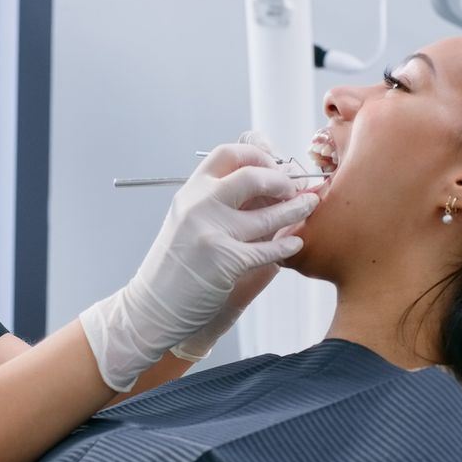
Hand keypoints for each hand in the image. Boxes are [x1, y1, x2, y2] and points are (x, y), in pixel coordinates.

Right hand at [81, 134, 317, 389]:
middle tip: (293, 187)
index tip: (275, 164)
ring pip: (267, 214)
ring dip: (295, 209)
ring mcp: (211, 232)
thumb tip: (266, 180)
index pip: (228, 153)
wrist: (152, 308)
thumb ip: (218, 200)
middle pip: (251, 175)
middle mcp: (198, 205)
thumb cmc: (176, 266)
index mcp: (189, 191)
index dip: (258, 153)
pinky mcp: (225, 261)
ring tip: (309, 206)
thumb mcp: (189, 221)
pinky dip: (286, 245)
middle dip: (281, 179)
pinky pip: (268, 249)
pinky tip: (295, 243)